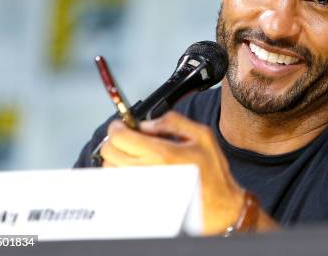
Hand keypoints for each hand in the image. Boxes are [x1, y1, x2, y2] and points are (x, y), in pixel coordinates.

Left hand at [100, 112, 245, 234]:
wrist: (218, 206)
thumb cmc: (212, 174)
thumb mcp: (202, 136)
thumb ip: (173, 122)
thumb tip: (147, 123)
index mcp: (162, 154)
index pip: (120, 137)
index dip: (117, 127)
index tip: (121, 126)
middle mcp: (148, 173)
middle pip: (109, 152)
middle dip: (115, 141)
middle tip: (127, 138)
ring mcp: (141, 189)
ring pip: (109, 169)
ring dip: (117, 158)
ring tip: (134, 155)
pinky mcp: (139, 201)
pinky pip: (117, 185)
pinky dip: (122, 174)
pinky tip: (137, 170)